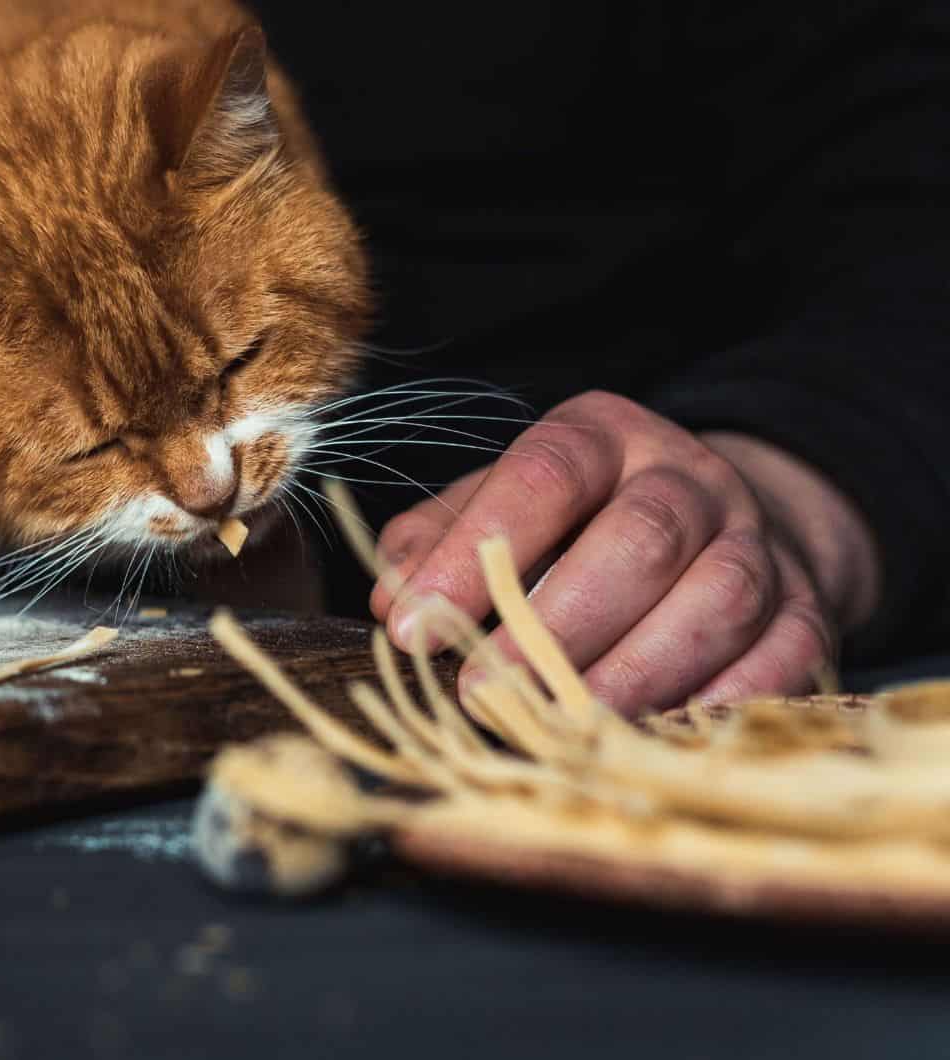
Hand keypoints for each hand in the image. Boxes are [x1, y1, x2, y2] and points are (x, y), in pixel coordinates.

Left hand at [368, 391, 882, 713]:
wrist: (711, 528)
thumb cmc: (574, 527)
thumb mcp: (496, 508)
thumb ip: (436, 542)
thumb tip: (394, 597)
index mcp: (602, 437)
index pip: (544, 474)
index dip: (475, 550)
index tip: (413, 625)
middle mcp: (688, 478)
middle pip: (639, 539)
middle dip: (554, 627)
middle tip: (483, 691)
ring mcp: (756, 542)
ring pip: (715, 600)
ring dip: (631, 673)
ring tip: (558, 725)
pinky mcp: (804, 611)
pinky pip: (780, 659)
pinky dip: (713, 703)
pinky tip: (648, 736)